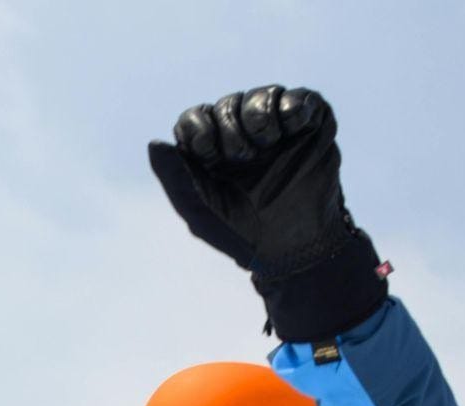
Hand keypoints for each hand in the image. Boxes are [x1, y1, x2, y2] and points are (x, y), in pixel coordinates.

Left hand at [148, 85, 387, 341]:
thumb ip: (175, 179)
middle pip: (228, 105)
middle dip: (231, 126)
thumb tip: (154, 144)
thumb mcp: (201, 212)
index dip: (198, 127)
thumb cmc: (242, 236)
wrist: (294, 249)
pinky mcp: (310, 128)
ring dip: (259, 113)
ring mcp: (277, 131)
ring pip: (263, 96)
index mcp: (212, 153)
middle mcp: (242, 136)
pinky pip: (301, 100)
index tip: (209, 152)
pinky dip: (294, 105)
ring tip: (268, 141)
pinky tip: (294, 125)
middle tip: (244, 156)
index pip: (195, 119)